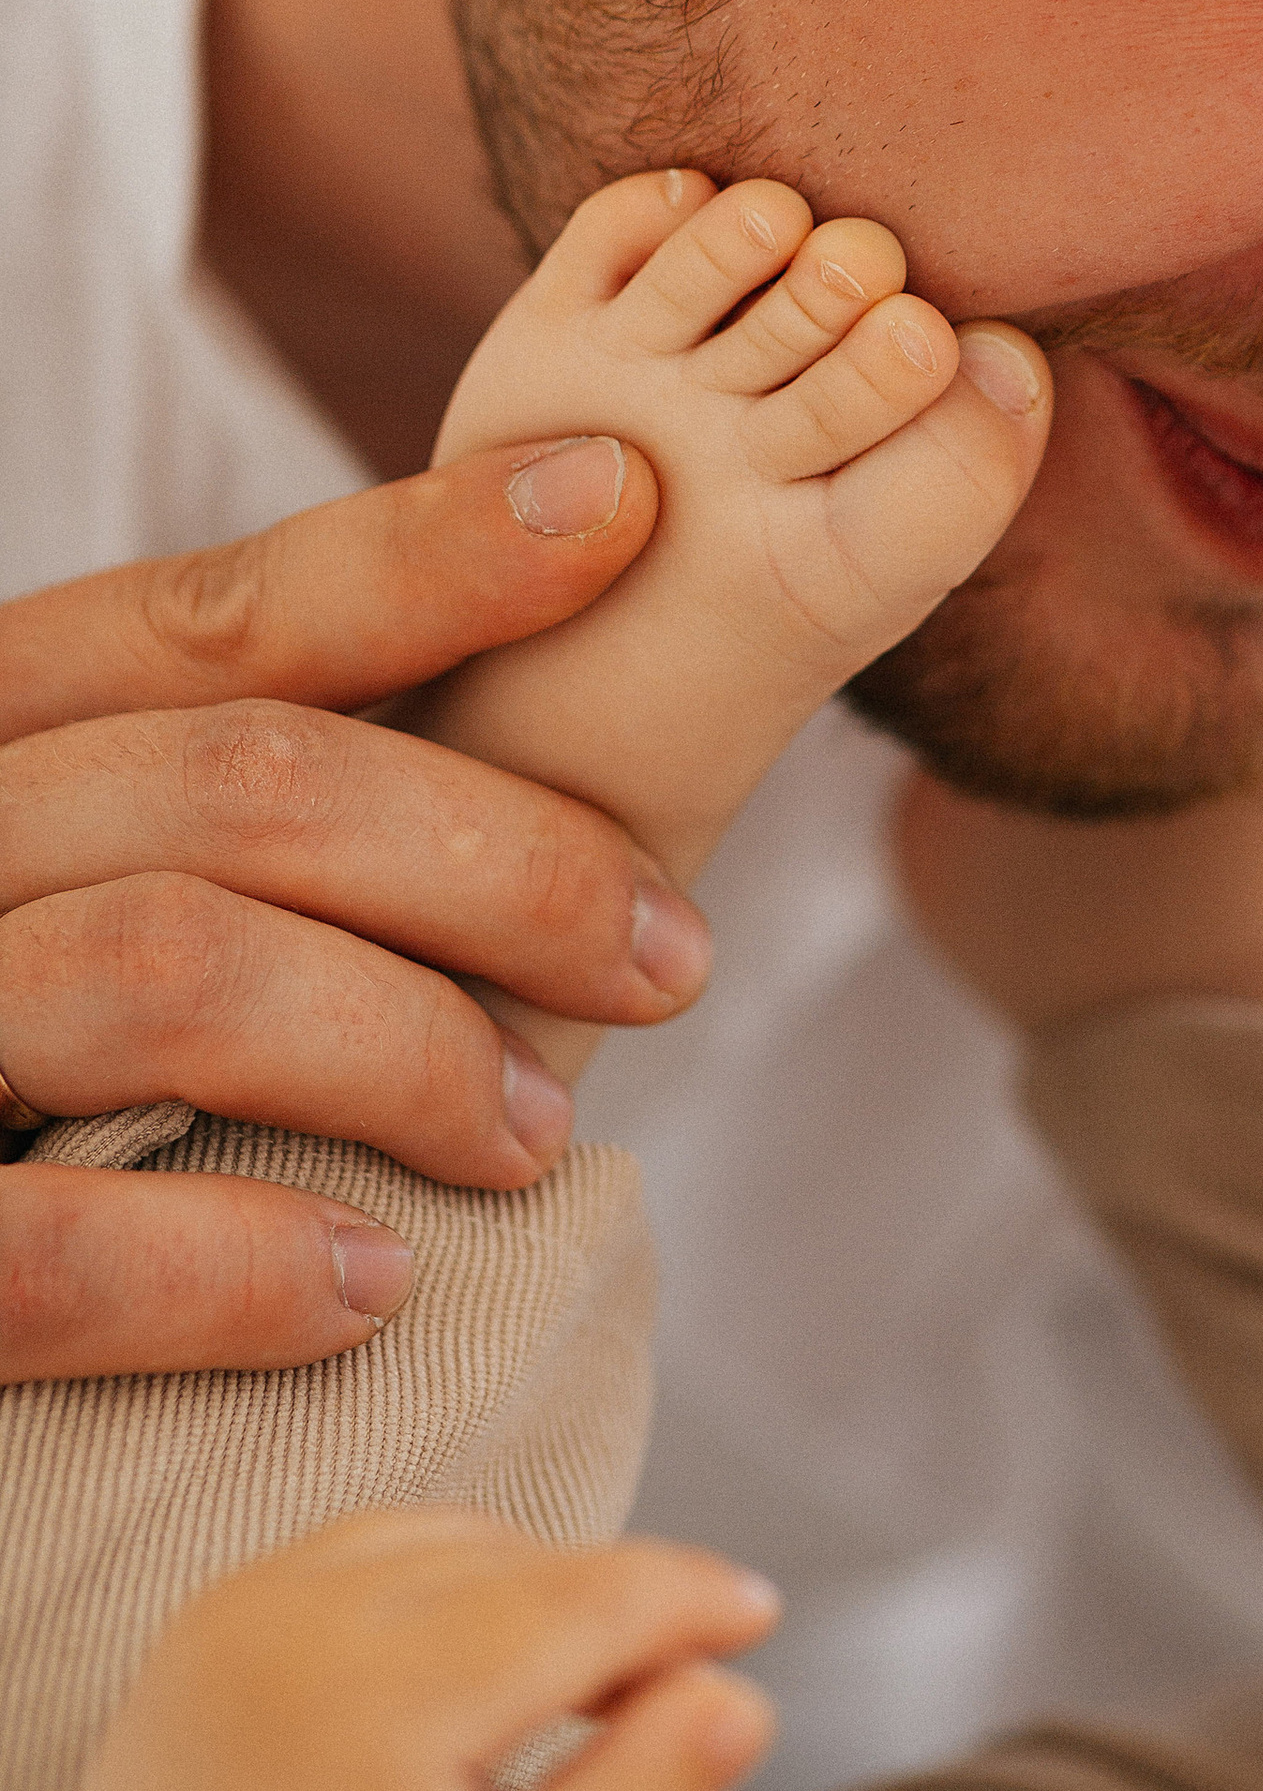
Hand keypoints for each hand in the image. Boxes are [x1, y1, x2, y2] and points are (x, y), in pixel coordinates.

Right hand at [0, 444, 710, 1381]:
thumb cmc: (17, 1084)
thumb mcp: (76, 874)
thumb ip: (220, 822)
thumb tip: (524, 793)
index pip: (205, 621)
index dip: (422, 556)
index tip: (618, 507)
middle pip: (239, 781)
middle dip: (502, 858)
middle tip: (668, 959)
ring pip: (175, 963)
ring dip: (410, 1048)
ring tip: (534, 1139)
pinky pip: (52, 1251)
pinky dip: (234, 1266)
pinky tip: (371, 1282)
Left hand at [0, 1509, 778, 1790]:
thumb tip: (741, 1695)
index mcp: (383, 1702)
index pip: (587, 1596)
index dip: (692, 1596)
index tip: (759, 1613)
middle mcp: (302, 1623)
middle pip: (528, 1562)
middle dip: (615, 1609)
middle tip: (659, 1701)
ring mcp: (244, 1607)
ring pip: (455, 1537)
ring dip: (530, 1585)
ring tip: (558, 1695)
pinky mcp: (208, 1612)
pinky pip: (366, 1543)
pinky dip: (440, 1575)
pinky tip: (463, 1659)